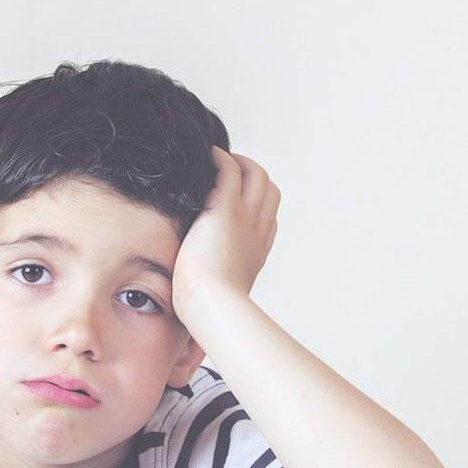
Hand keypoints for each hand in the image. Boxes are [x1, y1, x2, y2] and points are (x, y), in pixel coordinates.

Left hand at [172, 147, 279, 314]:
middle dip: (252, 175)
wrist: (212, 306)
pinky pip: (229, 169)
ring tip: (217, 159)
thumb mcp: (219, 297)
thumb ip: (214, 288)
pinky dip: (219, 158)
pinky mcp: (225, 208)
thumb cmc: (211, 311)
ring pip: (255, 173)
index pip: (267, 215)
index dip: (255, 203)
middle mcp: (258, 229)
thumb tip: (198, 306)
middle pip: (269, 189)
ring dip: (239, 161)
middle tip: (228, 172)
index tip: (236, 202)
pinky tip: (205, 156)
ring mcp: (245, 217)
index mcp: (258, 249)